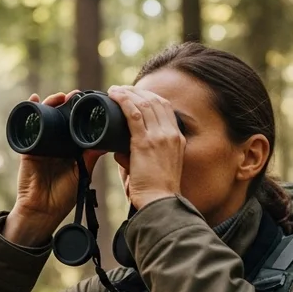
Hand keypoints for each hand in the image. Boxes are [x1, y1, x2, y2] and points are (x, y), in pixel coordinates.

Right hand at [7, 91, 105, 244]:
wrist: (43, 211)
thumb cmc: (64, 196)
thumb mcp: (83, 173)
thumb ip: (92, 157)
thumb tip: (108, 140)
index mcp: (71, 149)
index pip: (76, 125)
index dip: (81, 112)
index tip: (91, 100)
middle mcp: (57, 143)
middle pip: (61, 117)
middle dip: (66, 104)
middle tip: (75, 95)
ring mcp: (42, 143)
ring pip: (46, 117)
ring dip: (51, 104)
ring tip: (59, 96)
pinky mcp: (29, 147)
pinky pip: (28, 126)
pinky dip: (30, 111)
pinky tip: (33, 98)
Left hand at [107, 85, 184, 210]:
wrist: (160, 202)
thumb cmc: (155, 191)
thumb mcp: (154, 168)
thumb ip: (137, 156)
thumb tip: (117, 150)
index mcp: (178, 139)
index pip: (166, 108)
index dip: (150, 98)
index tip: (136, 95)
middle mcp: (171, 134)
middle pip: (156, 102)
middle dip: (138, 92)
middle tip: (122, 89)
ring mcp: (160, 137)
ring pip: (144, 104)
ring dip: (128, 93)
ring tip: (115, 90)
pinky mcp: (145, 142)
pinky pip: (134, 114)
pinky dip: (123, 101)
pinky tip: (115, 95)